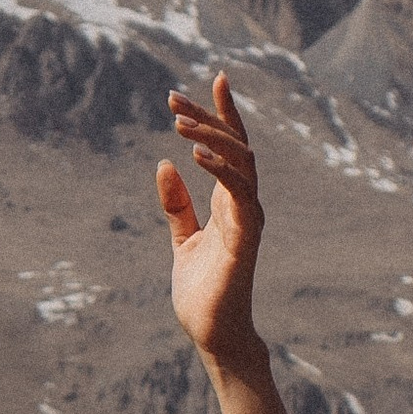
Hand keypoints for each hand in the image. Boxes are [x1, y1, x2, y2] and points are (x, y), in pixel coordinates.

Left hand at [159, 72, 266, 369]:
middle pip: (237, 145)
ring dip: (211, 136)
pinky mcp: (244, 237)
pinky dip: (219, 169)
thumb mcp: (182, 239)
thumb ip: (177, 205)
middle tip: (172, 98)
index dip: (226, 112)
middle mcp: (244, 205)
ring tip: (179, 122)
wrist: (214, 335)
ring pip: (241, 161)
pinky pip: (238, 192)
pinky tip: (193, 153)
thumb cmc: (203, 292)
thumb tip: (164, 165)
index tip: (216, 78)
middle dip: (209, 116)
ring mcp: (248, 219)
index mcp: (230, 202)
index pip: (234, 147)